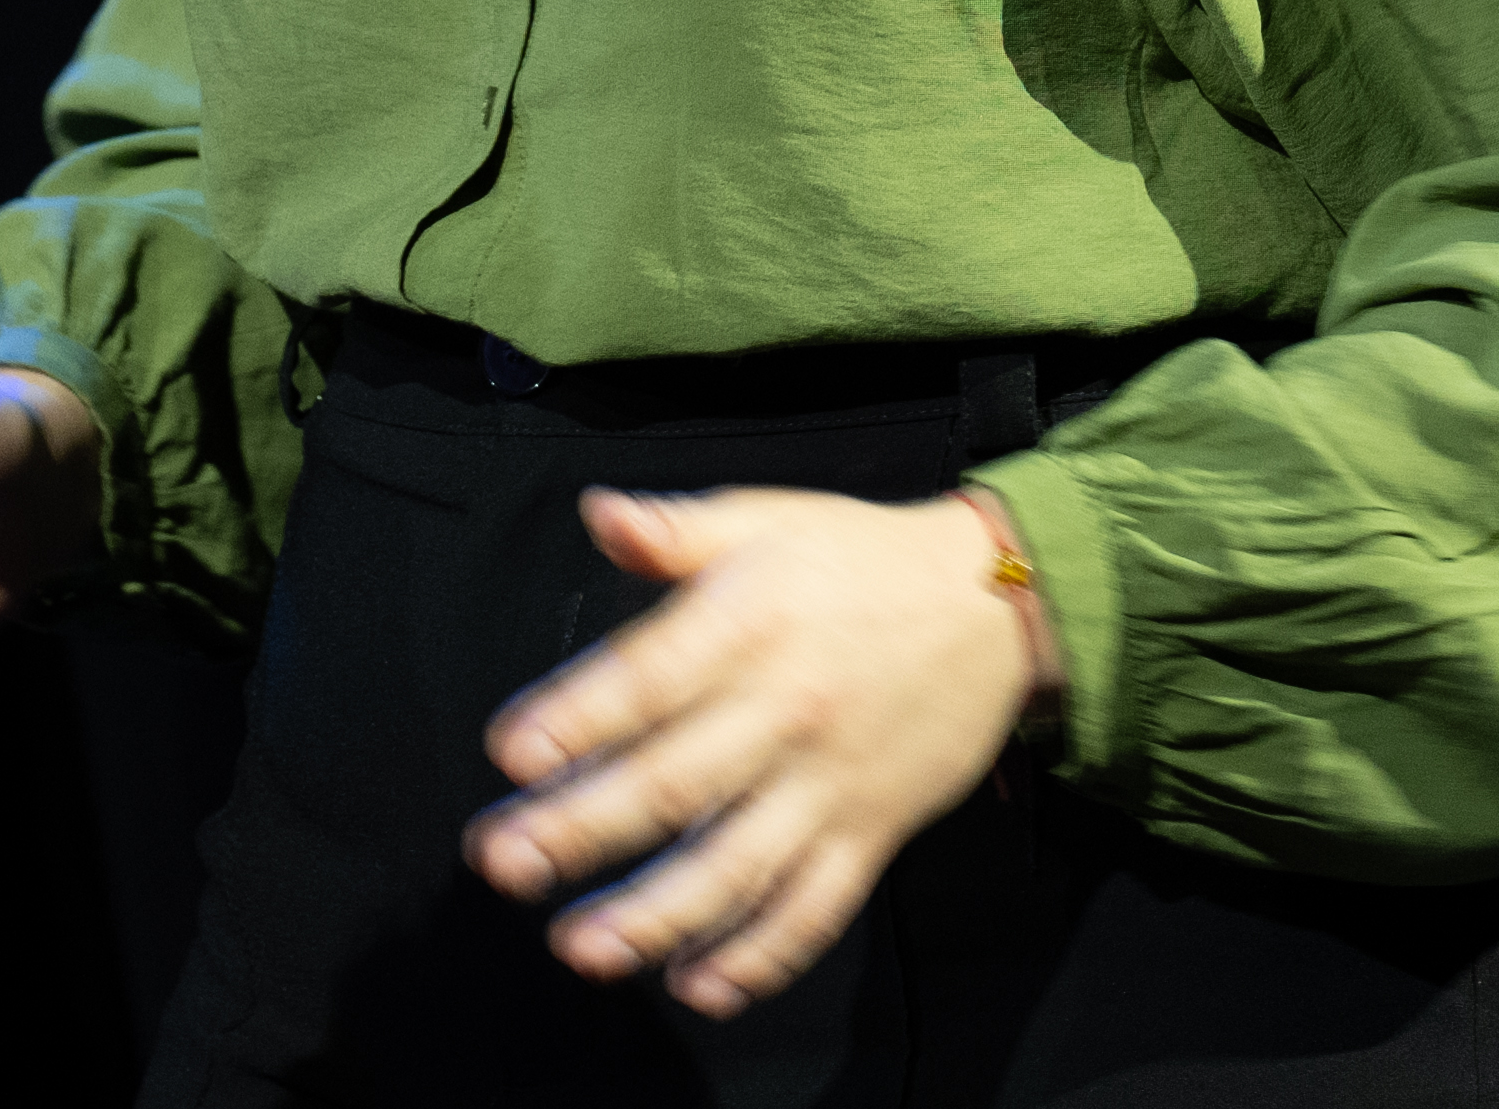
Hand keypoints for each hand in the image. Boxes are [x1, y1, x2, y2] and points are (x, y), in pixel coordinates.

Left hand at [468, 486, 1051, 1017]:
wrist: (992, 605)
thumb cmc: (859, 561)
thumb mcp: (765, 521)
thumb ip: (675, 531)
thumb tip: (600, 515)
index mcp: (749, 626)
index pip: (651, 677)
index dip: (579, 717)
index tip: (513, 754)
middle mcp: (786, 710)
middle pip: (677, 783)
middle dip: (584, 830)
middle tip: (505, 862)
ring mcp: (829, 783)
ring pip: (738, 865)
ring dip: (657, 916)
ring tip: (581, 947)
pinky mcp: (869, 833)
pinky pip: (814, 909)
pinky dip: (759, 956)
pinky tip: (697, 983)